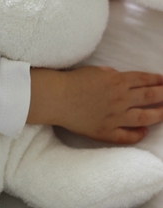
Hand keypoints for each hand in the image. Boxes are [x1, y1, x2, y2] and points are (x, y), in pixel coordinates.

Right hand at [28, 66, 162, 143]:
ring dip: (159, 115)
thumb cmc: (73, 82)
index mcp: (118, 81)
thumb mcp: (97, 71)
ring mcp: (115, 117)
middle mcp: (120, 99)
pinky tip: (144, 132)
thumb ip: (114, 75)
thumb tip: (124, 80)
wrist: (56, 98)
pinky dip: (138, 135)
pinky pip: (126, 136)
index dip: (159, 81)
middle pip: (151, 97)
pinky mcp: (105, 131)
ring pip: (145, 117)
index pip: (146, 80)